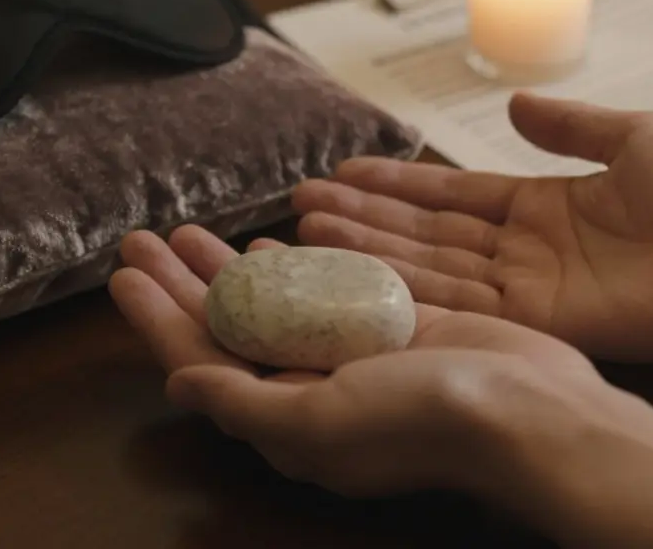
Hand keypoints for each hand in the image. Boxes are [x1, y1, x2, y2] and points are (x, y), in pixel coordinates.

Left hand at [108, 225, 643, 505]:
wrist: (528, 409)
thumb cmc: (421, 421)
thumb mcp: (316, 420)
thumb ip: (243, 403)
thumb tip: (177, 386)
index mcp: (284, 420)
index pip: (201, 362)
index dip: (158, 319)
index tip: (123, 272)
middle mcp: (310, 391)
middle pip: (228, 329)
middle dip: (182, 284)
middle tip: (144, 236)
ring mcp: (350, 356)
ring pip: (271, 305)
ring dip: (228, 270)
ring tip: (190, 231)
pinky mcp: (389, 325)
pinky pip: (325, 290)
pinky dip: (293, 265)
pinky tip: (268, 241)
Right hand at [292, 93, 652, 361]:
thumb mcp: (633, 135)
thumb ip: (569, 124)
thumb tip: (513, 103)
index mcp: (541, 206)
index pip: (450, 195)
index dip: (396, 185)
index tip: (344, 172)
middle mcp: (522, 251)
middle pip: (425, 234)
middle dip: (364, 219)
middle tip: (302, 205)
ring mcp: (526, 291)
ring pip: (430, 268)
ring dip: (370, 251)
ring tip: (310, 233)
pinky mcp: (538, 325)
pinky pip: (462, 306)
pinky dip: (411, 291)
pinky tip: (362, 276)